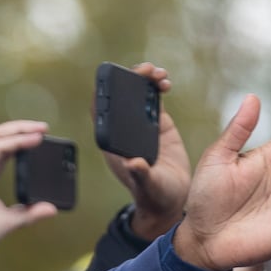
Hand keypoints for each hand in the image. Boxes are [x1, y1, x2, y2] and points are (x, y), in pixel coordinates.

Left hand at [99, 63, 190, 239]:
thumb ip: (140, 175)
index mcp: (112, 143)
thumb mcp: (148, 186)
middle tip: (145, 71)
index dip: (104, 91)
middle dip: (128, 78)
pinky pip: (152, 98)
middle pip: (118, 95)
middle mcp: (123, 130)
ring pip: (136, 93)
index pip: (100, 111)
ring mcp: (139, 125)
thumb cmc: (154, 196)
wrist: (170, 199)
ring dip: (144, 78)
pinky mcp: (156, 123)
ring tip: (159, 74)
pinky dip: (157, 86)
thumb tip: (133, 163)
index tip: (117, 79)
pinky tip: (165, 83)